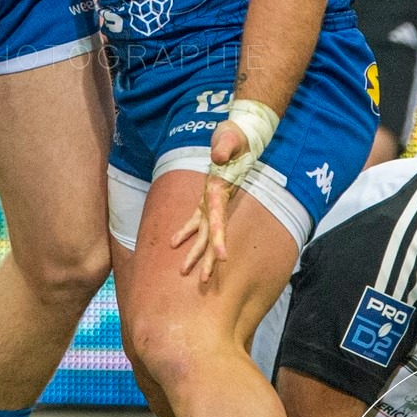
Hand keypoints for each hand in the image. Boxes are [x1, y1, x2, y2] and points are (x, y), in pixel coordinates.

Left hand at [171, 120, 251, 283]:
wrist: (242, 136)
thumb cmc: (236, 137)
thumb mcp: (231, 138)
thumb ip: (225, 147)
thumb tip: (219, 157)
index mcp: (221, 194)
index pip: (220, 221)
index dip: (220, 240)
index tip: (221, 259)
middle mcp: (217, 203)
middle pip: (212, 236)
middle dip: (207, 259)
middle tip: (201, 280)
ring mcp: (212, 202)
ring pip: (203, 234)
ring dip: (195, 252)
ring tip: (185, 271)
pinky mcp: (206, 198)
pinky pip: (195, 220)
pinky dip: (186, 232)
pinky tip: (175, 244)